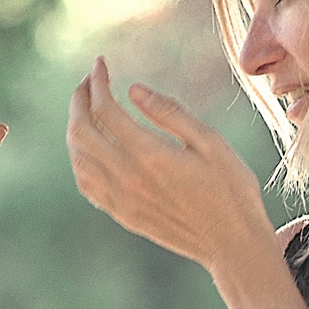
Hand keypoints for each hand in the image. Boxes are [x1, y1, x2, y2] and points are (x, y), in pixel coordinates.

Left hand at [66, 57, 274, 274]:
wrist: (232, 244)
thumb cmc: (231, 189)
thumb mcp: (211, 142)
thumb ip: (170, 113)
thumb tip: (132, 89)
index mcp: (149, 154)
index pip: (105, 108)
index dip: (98, 81)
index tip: (100, 64)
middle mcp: (127, 178)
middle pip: (80, 131)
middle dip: (79, 99)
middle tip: (88, 82)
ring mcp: (121, 200)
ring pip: (78, 158)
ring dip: (75, 128)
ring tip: (88, 109)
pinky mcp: (122, 215)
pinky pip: (86, 184)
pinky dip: (80, 158)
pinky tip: (91, 147)